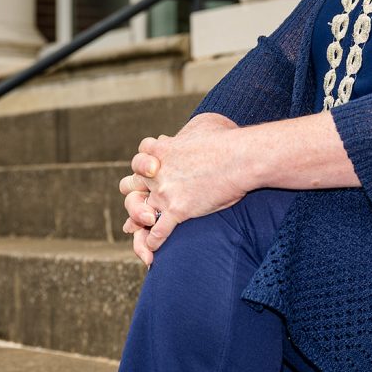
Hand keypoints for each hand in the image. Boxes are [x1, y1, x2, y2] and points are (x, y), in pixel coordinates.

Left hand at [119, 114, 243, 261]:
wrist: (241, 158)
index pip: (140, 155)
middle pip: (130, 184)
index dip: (145, 163)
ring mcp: (165, 192)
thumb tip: (193, 132)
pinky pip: (157, 232)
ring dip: (137, 222)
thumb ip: (192, 129)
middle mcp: (157, 171)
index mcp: (162, 149)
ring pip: (138, 212)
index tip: (152, 169)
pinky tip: (155, 249)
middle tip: (140, 201)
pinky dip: (154, 242)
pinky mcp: (178, 211)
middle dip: (133, 193)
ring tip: (137, 230)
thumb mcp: (205, 123)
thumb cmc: (227, 137)